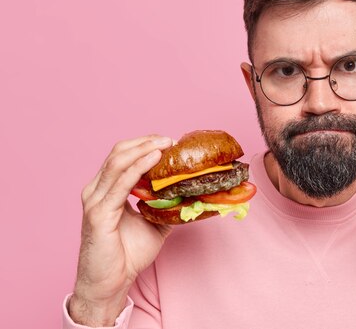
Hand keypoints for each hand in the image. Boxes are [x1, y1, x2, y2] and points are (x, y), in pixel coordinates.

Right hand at [69, 135, 172, 325]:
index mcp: (106, 190)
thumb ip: (165, 206)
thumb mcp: (153, 224)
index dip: (145, 145)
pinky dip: (137, 167)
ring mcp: (95, 200)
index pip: (123, 156)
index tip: (170, 142)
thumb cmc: (126, 256)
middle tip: (171, 140)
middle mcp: (96, 190)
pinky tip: (153, 159)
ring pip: (118, 162)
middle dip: (146, 142)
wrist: (110, 285)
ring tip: (166, 144)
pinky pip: (120, 184)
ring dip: (144, 149)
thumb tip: (191, 194)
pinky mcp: (99, 214)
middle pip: (119, 153)